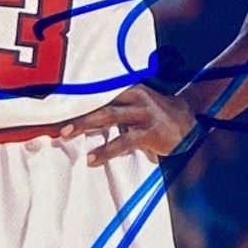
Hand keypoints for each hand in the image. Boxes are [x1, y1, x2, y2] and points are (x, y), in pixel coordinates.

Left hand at [64, 86, 195, 166]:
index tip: (57, 106)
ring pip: (109, 116)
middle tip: (58, 123)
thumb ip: (116, 107)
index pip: (100, 92)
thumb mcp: (137, 105)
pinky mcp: (150, 132)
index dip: (78, 99)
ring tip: (67, 136)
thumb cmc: (157, 115)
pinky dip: (106, 150)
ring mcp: (143, 113)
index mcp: (130, 88)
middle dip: (77, 112)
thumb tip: (85, 117)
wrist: (190, 122)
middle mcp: (136, 96)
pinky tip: (92, 158)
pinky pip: (124, 141)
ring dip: (85, 125)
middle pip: (101, 102)